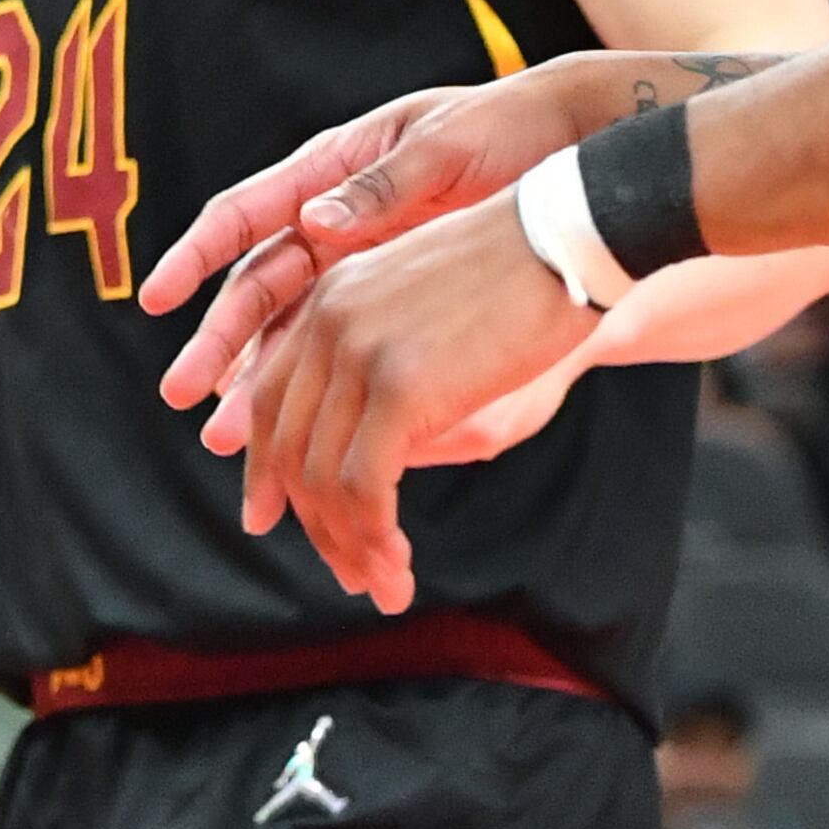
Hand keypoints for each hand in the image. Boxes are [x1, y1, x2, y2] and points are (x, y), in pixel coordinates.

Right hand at [140, 67, 607, 410]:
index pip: (244, 213)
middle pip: (256, 285)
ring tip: (225, 439)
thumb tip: (315, 222)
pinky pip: (334, 346)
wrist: (572, 154)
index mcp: (330, 170)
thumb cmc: (506, 130)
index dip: (194, 255)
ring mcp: (356, 261)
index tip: (156, 298)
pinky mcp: (389, 296)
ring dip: (253, 380)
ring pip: (287, 327)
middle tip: (181, 395)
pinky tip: (287, 434)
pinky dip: (308, 387)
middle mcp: (328, 219)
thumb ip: (382, 188)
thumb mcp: (447, 148)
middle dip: (216, 343)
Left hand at [197, 198, 591, 612]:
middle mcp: (325, 319)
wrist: (564, 242)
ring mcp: (354, 348)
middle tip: (349, 574)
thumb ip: (380, 380)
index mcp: (326, 299)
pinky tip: (400, 566)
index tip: (269, 520)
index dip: (265, 468)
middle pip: (286, 443)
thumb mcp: (425, 323)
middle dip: (313, 522)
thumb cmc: (515, 287)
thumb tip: (360, 468)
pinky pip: (362, 482)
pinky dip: (374, 537)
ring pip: (320, 474)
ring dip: (349, 544)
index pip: (267, 398)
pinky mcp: (397, 382)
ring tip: (384, 586)